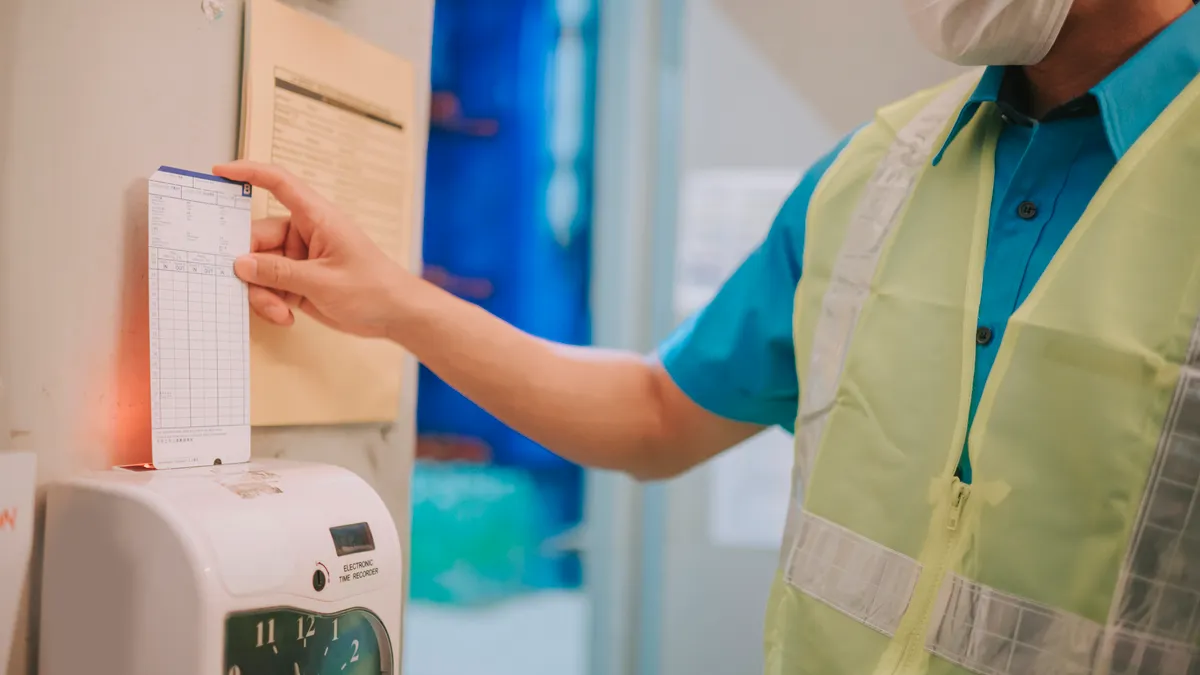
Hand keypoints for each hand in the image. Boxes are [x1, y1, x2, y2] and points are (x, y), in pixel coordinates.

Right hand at [212, 160, 409, 338]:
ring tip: (279, 313)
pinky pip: (269, 287)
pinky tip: (286, 317)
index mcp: (316, 218)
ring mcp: (300, 259)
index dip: (249, 172)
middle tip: (254, 294)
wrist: (397, 315)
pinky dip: (271, 303)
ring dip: (262, 293)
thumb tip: (240, 264)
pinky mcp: (299, 282)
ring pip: (260, 269)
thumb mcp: (322, 282)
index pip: (279, 184)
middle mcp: (304, 234)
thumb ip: (278, 273)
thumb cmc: (373, 289)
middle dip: (251, 269)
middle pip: (257, 239)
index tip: (220, 171)